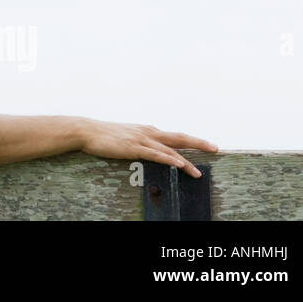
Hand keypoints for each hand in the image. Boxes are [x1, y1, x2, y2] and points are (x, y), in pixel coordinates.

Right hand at [79, 119, 217, 177]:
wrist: (86, 130)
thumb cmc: (103, 135)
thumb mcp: (125, 135)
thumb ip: (138, 141)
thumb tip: (146, 149)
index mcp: (147, 130)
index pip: (173, 136)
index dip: (190, 140)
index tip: (204, 145)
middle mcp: (148, 132)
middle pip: (179, 137)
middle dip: (199, 142)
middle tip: (216, 148)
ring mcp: (141, 139)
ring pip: (170, 149)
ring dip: (186, 160)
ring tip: (198, 171)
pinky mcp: (134, 147)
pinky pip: (156, 154)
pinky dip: (169, 159)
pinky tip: (179, 164)